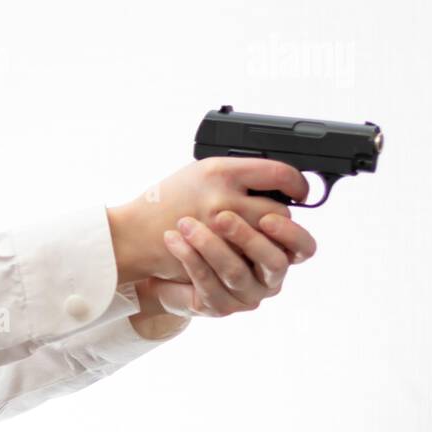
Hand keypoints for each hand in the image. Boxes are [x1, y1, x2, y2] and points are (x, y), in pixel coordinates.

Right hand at [108, 158, 309, 284]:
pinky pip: (252, 260)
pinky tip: (247, 253)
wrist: (134, 235)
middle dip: (278, 219)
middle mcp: (222, 199)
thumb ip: (235, 176)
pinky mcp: (216, 259)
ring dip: (268, 240)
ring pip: (269, 239)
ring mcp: (220, 232)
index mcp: (219, 172)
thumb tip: (277, 182)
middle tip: (271, 219)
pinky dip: (254, 257)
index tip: (297, 190)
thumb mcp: (198, 174)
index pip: (278, 174)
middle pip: (278, 212)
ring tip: (258, 237)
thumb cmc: (165, 201)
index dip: (296, 184)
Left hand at [142, 209, 317, 317]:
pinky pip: (207, 283)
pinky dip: (190, 258)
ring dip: (211, 245)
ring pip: (236, 272)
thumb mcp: (227, 198)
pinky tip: (174, 239)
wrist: (163, 256)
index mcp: (279, 248)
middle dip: (247, 237)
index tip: (268, 218)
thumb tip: (276, 178)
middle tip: (221, 216)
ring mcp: (245, 294)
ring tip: (186, 224)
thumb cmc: (200, 221)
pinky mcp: (219, 306)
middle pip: (274, 261)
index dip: (290, 235)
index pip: (304, 248)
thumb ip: (254, 192)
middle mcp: (268, 276)